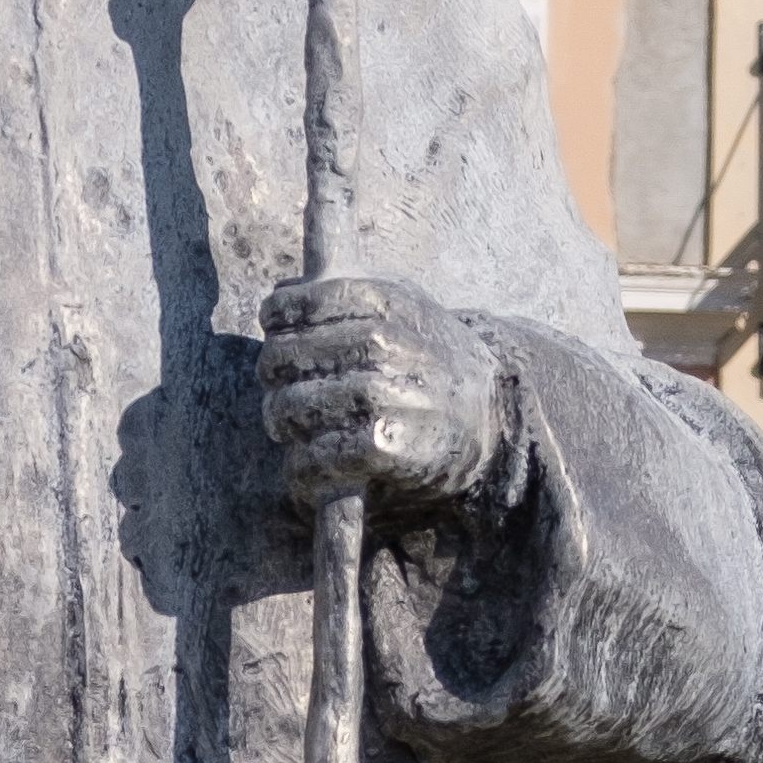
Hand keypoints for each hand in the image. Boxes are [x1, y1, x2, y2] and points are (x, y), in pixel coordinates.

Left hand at [259, 270, 513, 523]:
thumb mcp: (402, 308)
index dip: (279, 316)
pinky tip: (308, 464)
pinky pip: (318, 455)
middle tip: (279, 385)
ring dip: (282, 422)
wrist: (490, 418)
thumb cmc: (429, 360)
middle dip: (273, 374)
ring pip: (295, 406)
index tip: (275, 327)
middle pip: (286, 357)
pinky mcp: (387, 447)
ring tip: (291, 426)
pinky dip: (303, 466)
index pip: (303, 303)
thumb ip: (343, 295)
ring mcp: (386, 395)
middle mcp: (385, 344)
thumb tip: (279, 296)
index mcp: (386, 302)